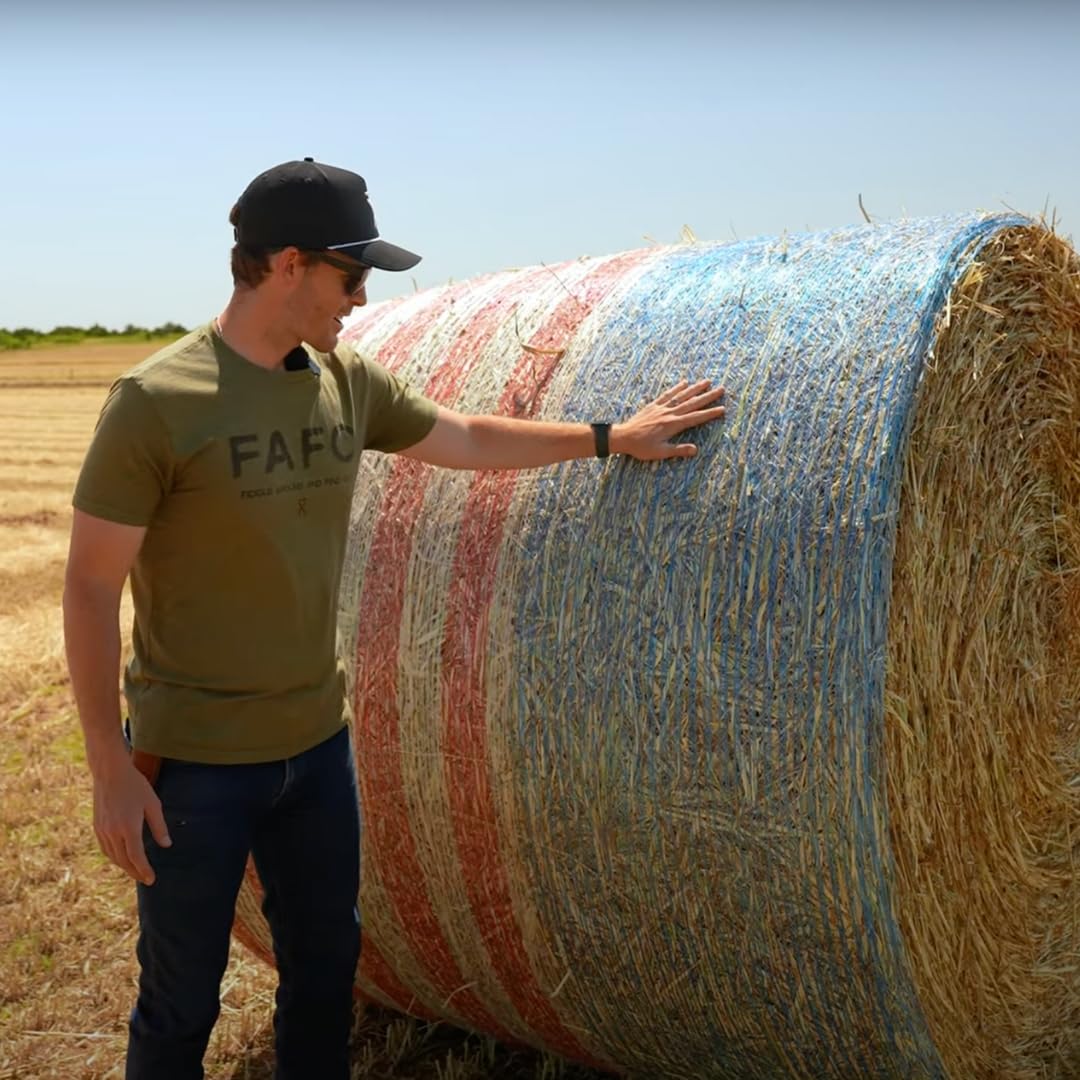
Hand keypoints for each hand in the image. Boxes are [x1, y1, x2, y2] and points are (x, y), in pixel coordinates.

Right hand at [92, 759, 170, 884]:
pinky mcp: (97, 826)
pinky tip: (121, 857)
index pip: (136, 857)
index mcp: (129, 827)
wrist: (110, 773)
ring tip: (135, 871)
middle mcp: (113, 832)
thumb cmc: (135, 786)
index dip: (144, 870)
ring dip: (124, 866)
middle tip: (145, 879)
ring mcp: (103, 830)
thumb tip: (166, 845)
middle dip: (135, 872)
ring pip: (113, 857)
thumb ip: (159, 826)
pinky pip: (105, 848)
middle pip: (123, 861)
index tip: (151, 879)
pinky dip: (114, 857)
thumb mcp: (153, 804)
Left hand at [612, 379, 725, 460]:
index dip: (710, 413)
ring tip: (707, 381)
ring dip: (695, 388)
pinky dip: (676, 388)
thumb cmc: (641, 447)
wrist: (623, 437)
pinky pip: (667, 394)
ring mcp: (661, 407)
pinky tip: (684, 382)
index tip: (722, 409)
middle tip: (721, 389)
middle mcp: (669, 413)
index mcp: (673, 425)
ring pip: (682, 395)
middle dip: (708, 396)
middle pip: (692, 403)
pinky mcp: (654, 405)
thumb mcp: (661, 452)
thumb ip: (679, 450)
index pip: (696, 417)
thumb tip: (696, 450)